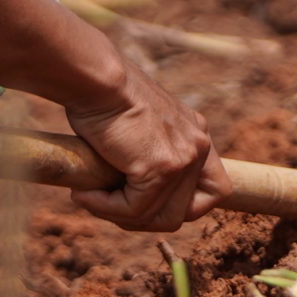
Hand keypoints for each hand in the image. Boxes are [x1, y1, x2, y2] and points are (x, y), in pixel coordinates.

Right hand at [64, 62, 228, 230]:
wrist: (95, 78)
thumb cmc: (102, 95)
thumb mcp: (138, 125)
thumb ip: (146, 153)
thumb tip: (128, 193)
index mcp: (195, 133)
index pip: (213, 189)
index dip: (185, 208)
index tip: (149, 206)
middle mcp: (197, 145)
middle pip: (185, 212)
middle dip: (144, 218)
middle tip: (108, 205)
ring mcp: (183, 158)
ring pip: (160, 218)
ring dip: (121, 216)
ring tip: (91, 198)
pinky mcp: (161, 168)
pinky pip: (133, 209)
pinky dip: (105, 208)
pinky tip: (84, 193)